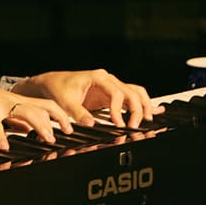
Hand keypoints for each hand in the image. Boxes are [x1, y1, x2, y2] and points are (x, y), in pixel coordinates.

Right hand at [0, 72, 75, 149]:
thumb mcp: (2, 110)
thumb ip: (15, 120)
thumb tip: (27, 129)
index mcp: (18, 102)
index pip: (46, 105)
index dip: (60, 116)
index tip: (69, 128)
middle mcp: (13, 101)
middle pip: (40, 107)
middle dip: (55, 121)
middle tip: (63, 135)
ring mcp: (1, 104)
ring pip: (25, 112)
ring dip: (38, 126)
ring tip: (46, 139)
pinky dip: (1, 135)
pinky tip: (4, 146)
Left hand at [12, 70, 161, 128]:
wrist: (51, 83)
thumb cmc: (57, 88)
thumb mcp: (64, 101)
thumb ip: (77, 113)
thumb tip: (90, 124)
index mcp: (98, 77)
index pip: (116, 92)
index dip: (118, 109)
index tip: (117, 123)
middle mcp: (108, 80)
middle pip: (131, 92)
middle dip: (136, 109)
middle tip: (134, 126)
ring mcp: (111, 87)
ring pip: (135, 93)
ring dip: (143, 106)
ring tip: (146, 121)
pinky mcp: (111, 96)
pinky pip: (130, 98)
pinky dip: (142, 105)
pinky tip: (154, 111)